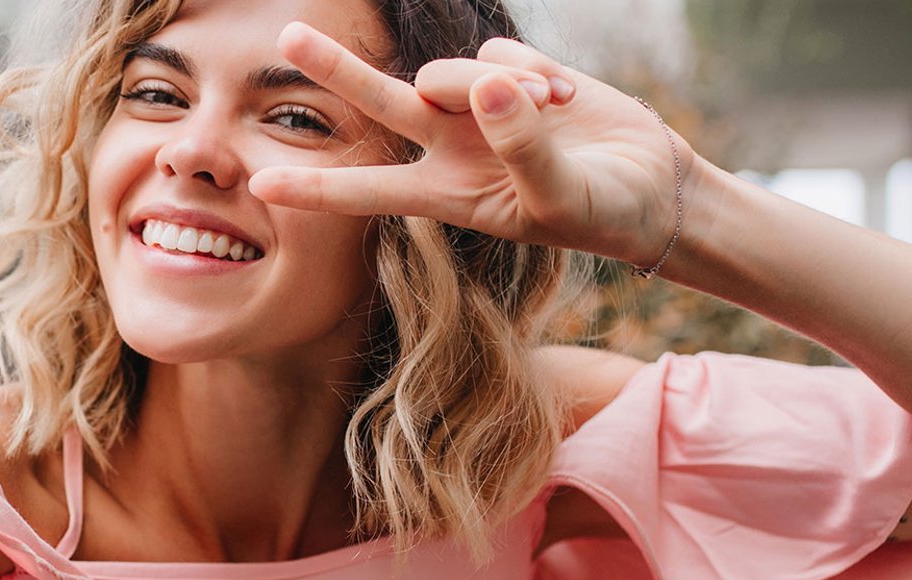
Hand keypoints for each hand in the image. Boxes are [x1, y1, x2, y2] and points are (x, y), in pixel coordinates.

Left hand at [247, 22, 696, 265]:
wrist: (651, 186)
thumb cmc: (600, 212)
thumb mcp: (557, 198)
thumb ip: (520, 147)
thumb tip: (490, 88)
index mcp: (445, 193)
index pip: (368, 191)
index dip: (316, 188)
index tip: (260, 184)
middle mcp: (449, 145)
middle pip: (379, 101)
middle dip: (337, 68)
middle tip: (289, 36)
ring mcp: (477, 106)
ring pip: (453, 73)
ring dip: (503, 89)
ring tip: (554, 116)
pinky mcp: (512, 72)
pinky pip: (502, 54)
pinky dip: (535, 74)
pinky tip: (567, 100)